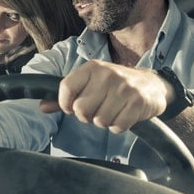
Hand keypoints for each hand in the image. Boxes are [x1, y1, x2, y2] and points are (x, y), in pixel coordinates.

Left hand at [37, 60, 169, 133]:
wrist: (152, 84)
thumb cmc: (114, 86)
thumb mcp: (90, 83)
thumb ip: (66, 96)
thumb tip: (42, 107)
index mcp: (92, 68)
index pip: (66, 87)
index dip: (65, 104)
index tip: (72, 108)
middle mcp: (107, 75)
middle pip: (82, 109)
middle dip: (87, 116)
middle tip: (97, 110)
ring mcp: (124, 88)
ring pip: (99, 120)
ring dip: (104, 122)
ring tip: (112, 112)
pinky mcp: (138, 102)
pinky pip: (117, 126)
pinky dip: (118, 126)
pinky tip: (123, 116)